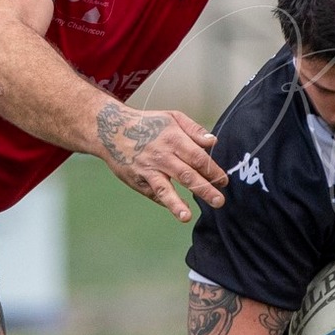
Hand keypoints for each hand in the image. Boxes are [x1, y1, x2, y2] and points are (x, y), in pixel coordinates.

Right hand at [93, 104, 224, 221]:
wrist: (111, 130)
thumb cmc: (147, 123)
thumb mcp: (172, 118)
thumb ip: (194, 130)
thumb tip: (213, 141)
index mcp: (173, 139)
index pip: (197, 158)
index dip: (212, 170)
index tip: (224, 181)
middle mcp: (161, 156)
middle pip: (186, 175)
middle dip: (204, 189)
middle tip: (219, 201)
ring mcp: (148, 170)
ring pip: (164, 189)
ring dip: (176, 204)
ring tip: (186, 217)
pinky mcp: (138, 181)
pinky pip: (154, 194)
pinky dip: (166, 203)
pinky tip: (180, 211)